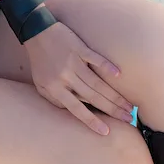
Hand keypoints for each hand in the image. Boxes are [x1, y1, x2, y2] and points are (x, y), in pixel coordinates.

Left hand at [23, 14, 135, 135]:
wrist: (35, 32)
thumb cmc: (40, 61)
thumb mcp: (40, 84)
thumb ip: (54, 100)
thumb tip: (73, 111)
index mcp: (54, 88)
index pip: (76, 109)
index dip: (91, 121)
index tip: (106, 131)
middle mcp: (65, 77)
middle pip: (92, 97)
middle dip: (112, 109)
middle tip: (128, 118)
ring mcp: (73, 62)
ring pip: (97, 82)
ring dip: (114, 95)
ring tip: (129, 105)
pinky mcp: (79, 48)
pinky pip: (95, 59)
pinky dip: (107, 66)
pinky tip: (118, 75)